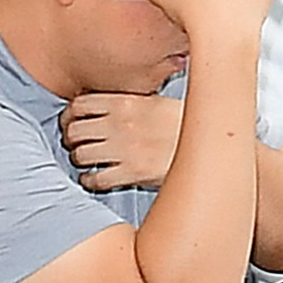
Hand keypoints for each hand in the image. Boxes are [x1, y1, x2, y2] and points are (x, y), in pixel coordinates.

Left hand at [62, 90, 182, 194]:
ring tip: (91, 162)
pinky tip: (98, 178)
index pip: (79, 105)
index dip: (70, 116)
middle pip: (74, 131)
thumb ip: (130, 102)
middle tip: (80, 145)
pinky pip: (95, 179)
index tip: (74, 123)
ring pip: (81, 155)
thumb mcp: (158, 103)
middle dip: (73, 140)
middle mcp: (121, 124)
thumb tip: (105, 103)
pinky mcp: (132, 173)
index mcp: (127, 102)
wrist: (211, 148)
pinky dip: (91, 180)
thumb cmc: (186, 126)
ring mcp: (125, 149)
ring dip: (82, 160)